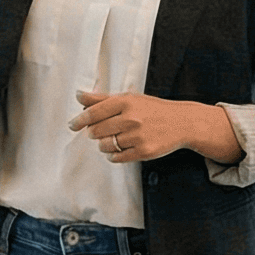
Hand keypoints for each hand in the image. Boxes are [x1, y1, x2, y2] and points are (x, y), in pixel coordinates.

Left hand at [72, 92, 241, 164]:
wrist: (182, 123)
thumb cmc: (152, 109)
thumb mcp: (129, 98)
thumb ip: (102, 98)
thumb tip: (79, 96)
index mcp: (126, 102)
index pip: (94, 112)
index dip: (80, 120)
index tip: (73, 125)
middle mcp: (131, 118)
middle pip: (96, 131)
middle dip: (94, 133)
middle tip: (100, 131)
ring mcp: (138, 136)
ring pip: (105, 146)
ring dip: (104, 144)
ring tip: (114, 139)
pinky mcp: (144, 152)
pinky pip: (117, 158)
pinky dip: (113, 155)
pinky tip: (119, 148)